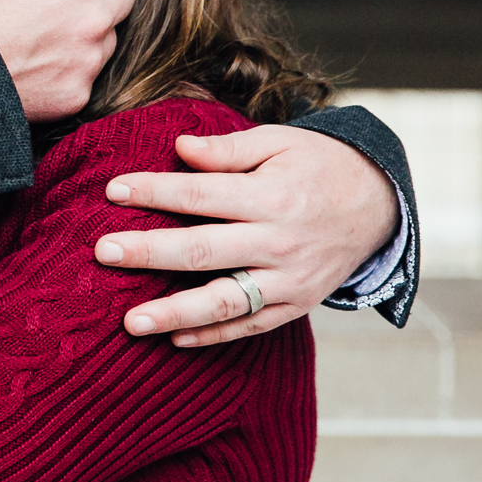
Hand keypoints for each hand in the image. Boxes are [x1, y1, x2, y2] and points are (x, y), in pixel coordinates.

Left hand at [92, 124, 397, 345]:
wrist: (378, 204)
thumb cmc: (317, 165)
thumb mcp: (279, 142)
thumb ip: (227, 149)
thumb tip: (180, 147)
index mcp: (271, 196)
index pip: (200, 193)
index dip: (154, 191)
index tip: (112, 190)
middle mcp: (280, 241)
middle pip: (204, 250)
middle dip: (150, 252)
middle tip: (103, 253)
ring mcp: (290, 280)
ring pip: (225, 301)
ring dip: (174, 313)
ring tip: (130, 322)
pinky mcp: (296, 305)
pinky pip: (250, 326)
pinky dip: (213, 336)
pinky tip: (174, 340)